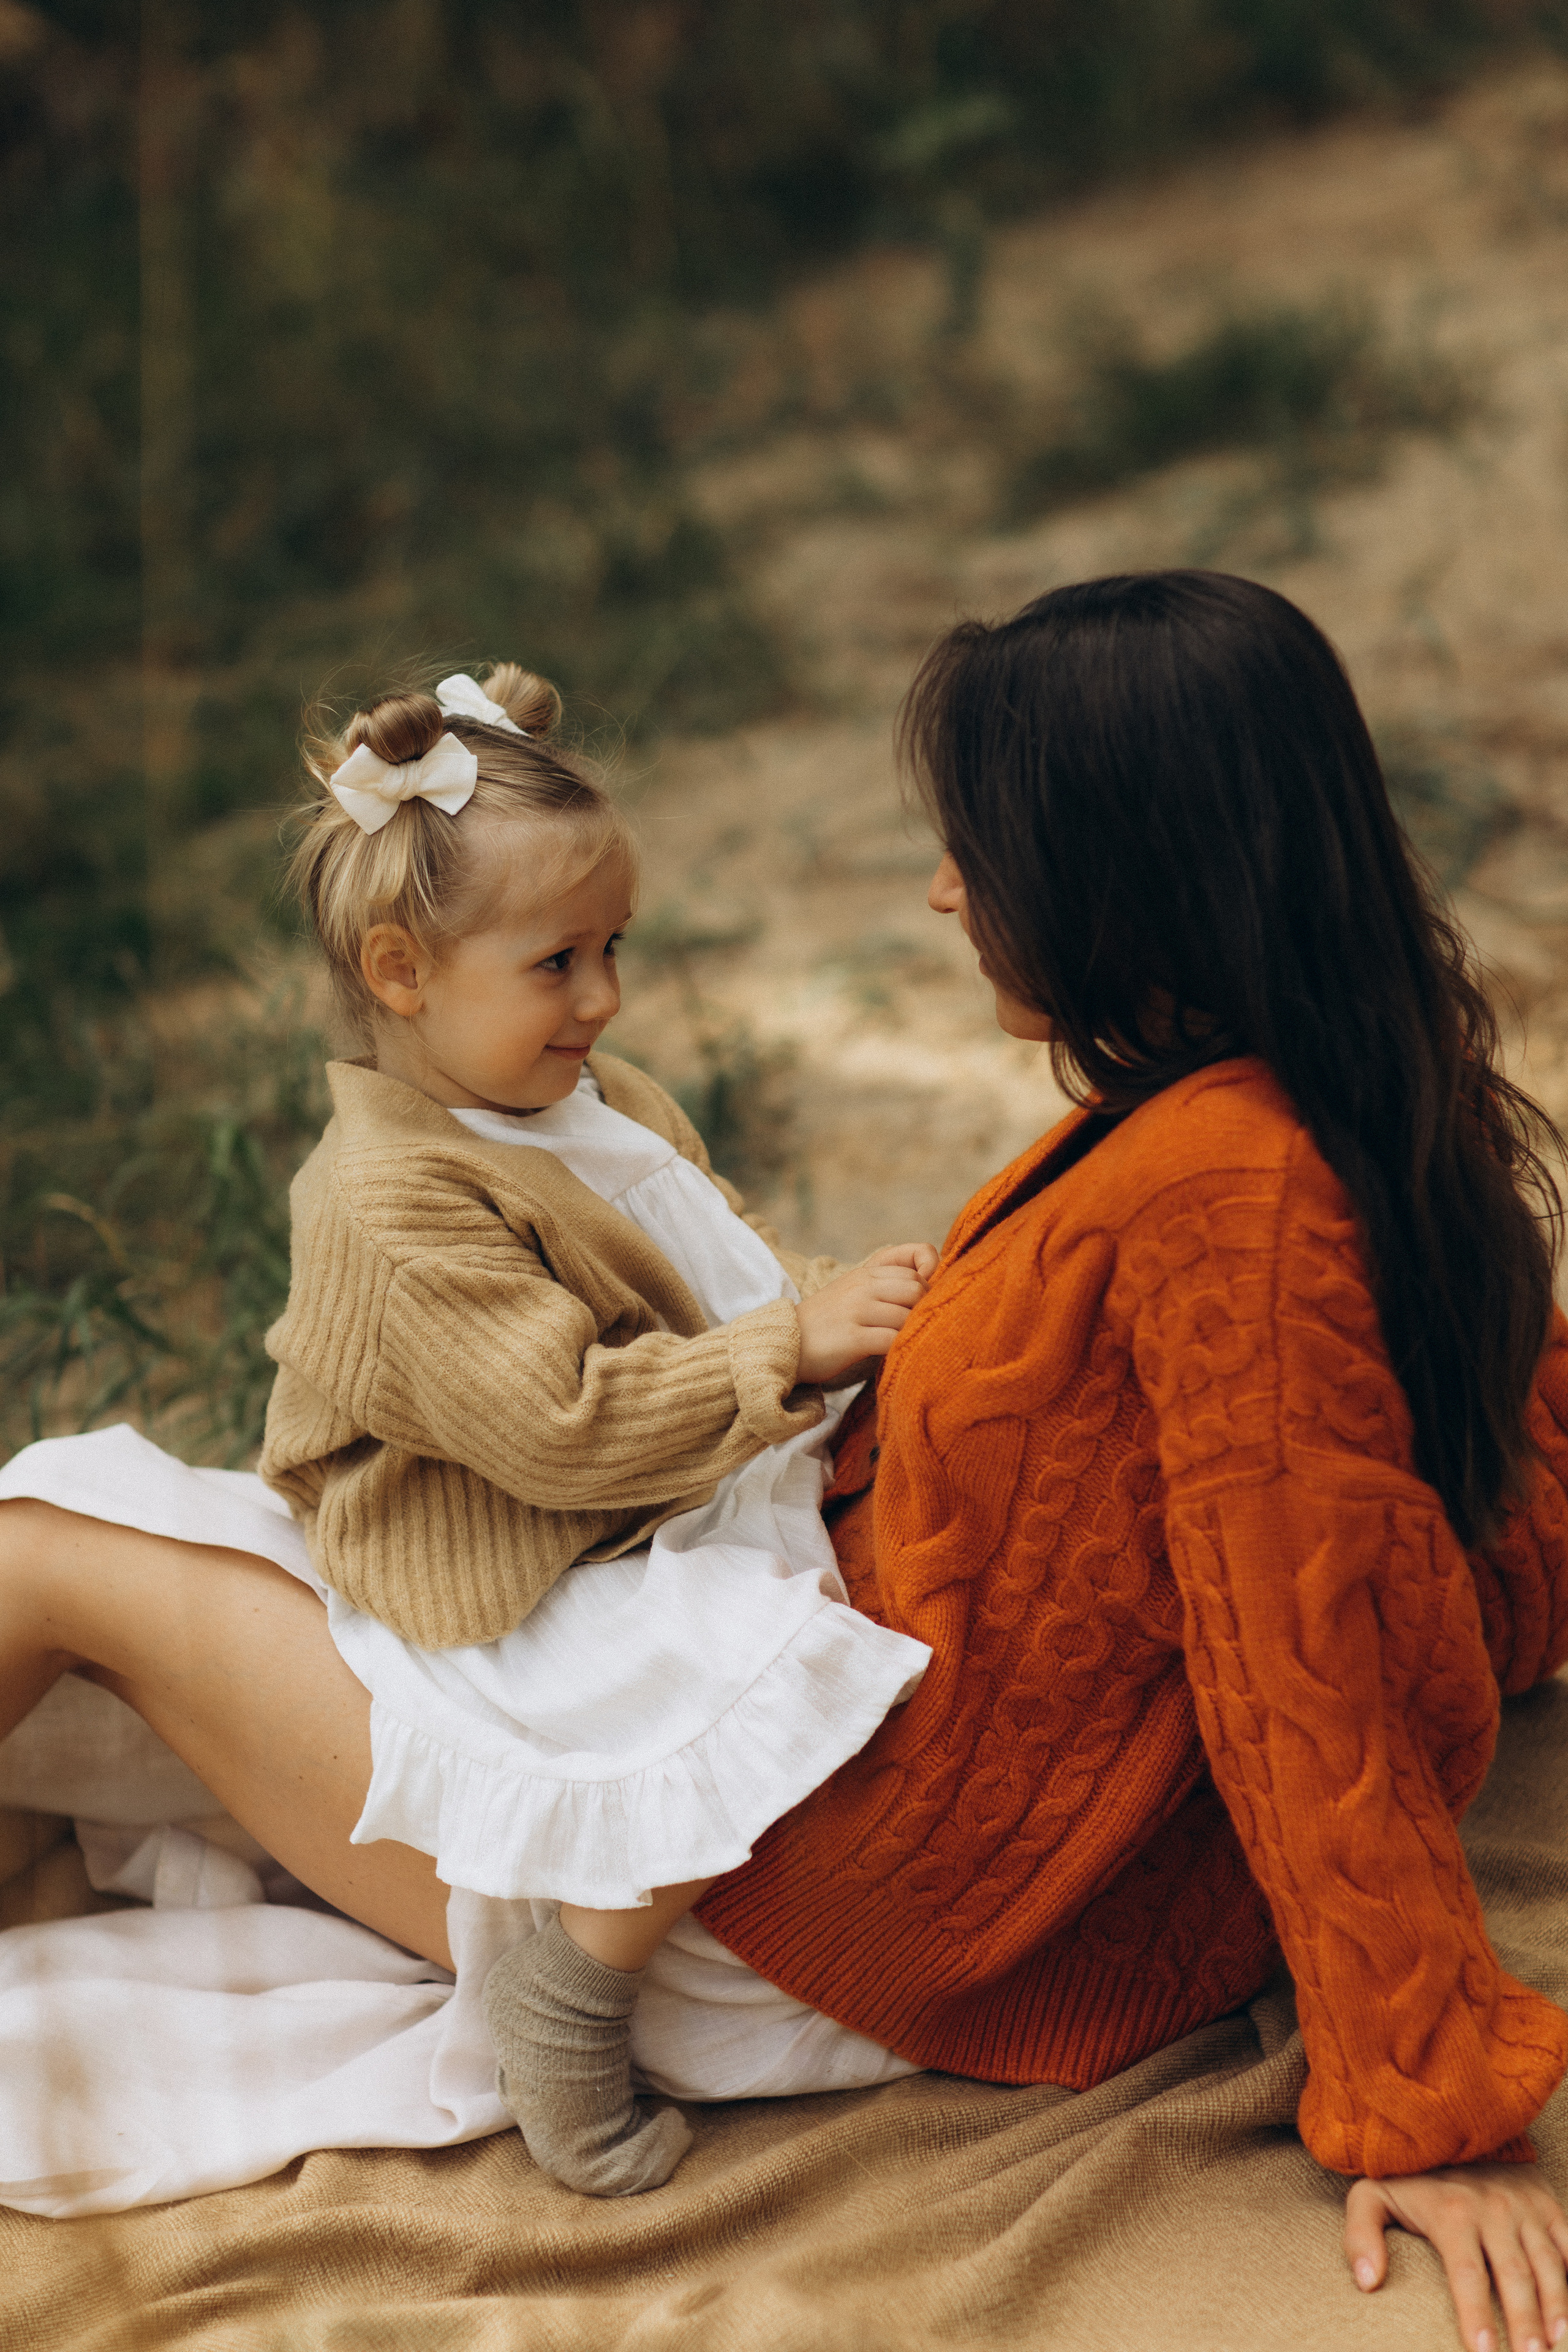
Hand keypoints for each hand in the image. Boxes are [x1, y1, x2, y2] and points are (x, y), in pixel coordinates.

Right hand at [794, 1242, 937, 1385]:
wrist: (783, 1343)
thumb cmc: (826, 1323)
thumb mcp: (853, 1291)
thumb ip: (885, 1284)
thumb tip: (929, 1288)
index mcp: (866, 1272)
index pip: (917, 1259)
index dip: (931, 1278)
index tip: (924, 1299)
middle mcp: (862, 1285)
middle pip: (917, 1288)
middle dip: (925, 1310)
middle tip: (916, 1328)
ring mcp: (856, 1310)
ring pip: (907, 1316)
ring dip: (912, 1334)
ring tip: (905, 1346)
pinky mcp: (852, 1338)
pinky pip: (892, 1340)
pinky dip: (901, 1350)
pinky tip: (896, 1358)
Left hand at [1345, 2165, 1567, 2351]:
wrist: (1450, 2125)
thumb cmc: (1410, 2175)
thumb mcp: (1372, 2195)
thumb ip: (1361, 2235)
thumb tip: (1367, 2282)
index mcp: (1451, 2214)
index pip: (1467, 2274)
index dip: (1475, 2315)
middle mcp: (1492, 2210)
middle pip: (1513, 2276)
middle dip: (1523, 2322)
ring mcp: (1523, 2206)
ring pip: (1547, 2263)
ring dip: (1555, 2307)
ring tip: (1553, 2344)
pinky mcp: (1546, 2202)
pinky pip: (1567, 2242)